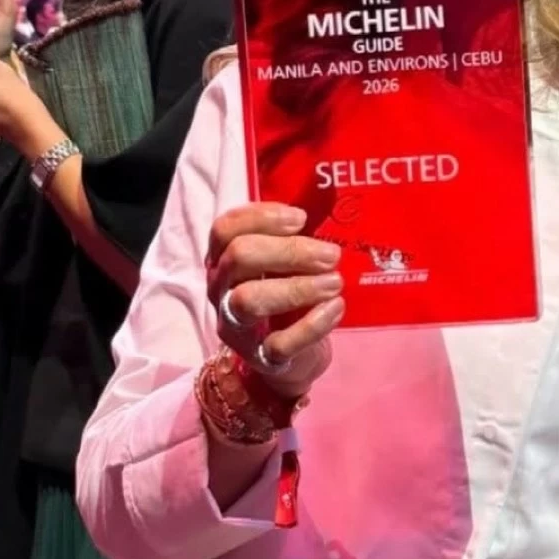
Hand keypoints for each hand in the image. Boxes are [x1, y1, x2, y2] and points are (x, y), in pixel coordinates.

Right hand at [206, 204, 343, 399]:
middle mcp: (222, 290)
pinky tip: (336, 308)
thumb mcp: (283, 264)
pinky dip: (313, 324)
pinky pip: (279, 343)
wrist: (289, 358)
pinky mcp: (261, 358)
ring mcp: (237, 326)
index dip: (262, 217)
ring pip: (250, 299)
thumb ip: (293, 238)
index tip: (301, 218)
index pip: (225, 229)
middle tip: (330, 255)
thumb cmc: (288, 295)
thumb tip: (327, 200)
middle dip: (289, 250)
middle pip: (239, 256)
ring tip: (335, 282)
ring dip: (298, 287)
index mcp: (225, 260)